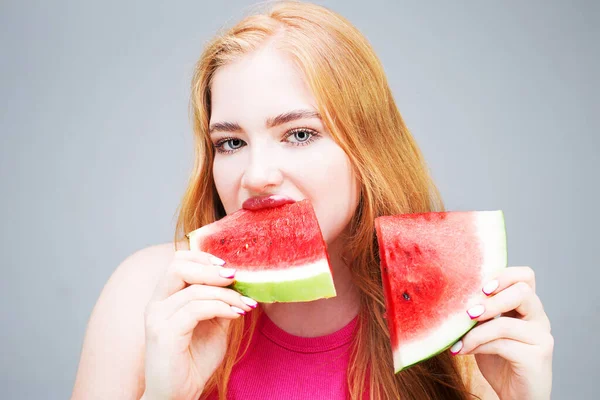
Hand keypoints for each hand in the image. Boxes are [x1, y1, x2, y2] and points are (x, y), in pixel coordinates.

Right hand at [142, 250, 256, 399]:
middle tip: (236, 278)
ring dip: (225, 294)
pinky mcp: (164, 333)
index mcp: (165, 298)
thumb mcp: (214, 325)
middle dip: (211, 268)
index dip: (203, 256)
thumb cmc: (194, 362)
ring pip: (193, 289)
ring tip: (244, 304)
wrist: (178, 396)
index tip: (229, 266)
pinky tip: (236, 314)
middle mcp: (157, 304)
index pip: (178, 261)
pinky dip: (221, 307)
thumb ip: (221, 303)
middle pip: (178, 265)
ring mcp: (157, 318)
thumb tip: (241, 284)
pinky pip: (196, 309)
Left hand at [451, 266, 552, 399]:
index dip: (503, 275)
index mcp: (527, 307)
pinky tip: (462, 351)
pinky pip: (502, 344)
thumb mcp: (484, 331)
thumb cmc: (498, 361)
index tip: (480, 287)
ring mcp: (541, 337)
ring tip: (459, 338)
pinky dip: (478, 345)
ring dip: (477, 330)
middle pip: (522, 291)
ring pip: (507, 322)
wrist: (515, 397)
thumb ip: (479, 313)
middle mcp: (539, 318)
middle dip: (490, 300)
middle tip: (469, 313)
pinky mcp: (537, 356)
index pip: (525, 276)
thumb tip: (452, 296)